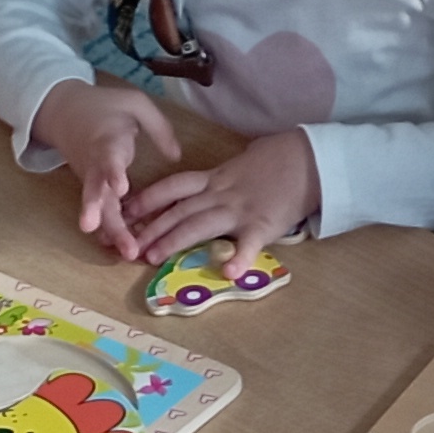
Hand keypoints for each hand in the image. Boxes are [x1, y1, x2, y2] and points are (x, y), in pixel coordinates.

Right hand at [29, 80, 181, 257]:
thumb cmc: (105, 106)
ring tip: (126, 253)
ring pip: (100, 207)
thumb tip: (176, 156)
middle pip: (98, 192)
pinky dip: (110, 230)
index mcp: (107, 140)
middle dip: (103, 214)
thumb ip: (158, 127)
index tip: (120, 187)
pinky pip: (102, 211)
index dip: (113, 172)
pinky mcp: (94, 188)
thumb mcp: (135, 102)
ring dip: (111, 231)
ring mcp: (92, 179)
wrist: (63, 111)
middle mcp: (96, 164)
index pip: (108, 157)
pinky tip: (123, 251)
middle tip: (108, 235)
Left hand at [122, 127, 319, 267]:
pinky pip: (249, 245)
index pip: (174, 187)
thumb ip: (220, 180)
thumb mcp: (240, 166)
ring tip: (153, 258)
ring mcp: (240, 210)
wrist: (308, 159)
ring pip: (200, 225)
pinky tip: (228, 273)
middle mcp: (221, 194)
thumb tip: (203, 190)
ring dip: (174, 241)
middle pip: (180, 210)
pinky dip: (239, 258)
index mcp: (215, 179)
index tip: (125, 210)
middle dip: (151, 227)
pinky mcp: (263, 225)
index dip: (148, 198)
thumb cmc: (276, 161)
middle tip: (128, 245)